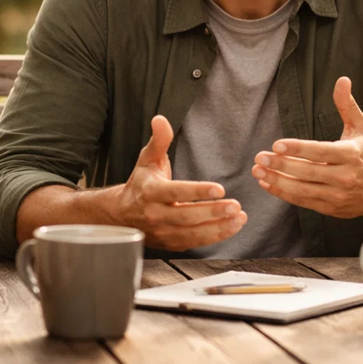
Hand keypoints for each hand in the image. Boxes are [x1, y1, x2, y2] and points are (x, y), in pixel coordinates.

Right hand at [111, 115, 246, 250]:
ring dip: (219, 228)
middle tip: (235, 206)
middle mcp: (155, 214)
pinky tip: (232, 227)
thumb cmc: (141, 184)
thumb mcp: (147, 159)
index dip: (197, 192)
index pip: (175, 192)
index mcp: (150, 192)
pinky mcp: (171, 244)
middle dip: (213, 212)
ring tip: (239, 218)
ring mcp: (163, 232)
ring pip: (193, 234)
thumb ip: (159, 140)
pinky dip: (215, 237)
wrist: (123, 215)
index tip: (219, 188)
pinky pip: (195, 242)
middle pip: (186, 216)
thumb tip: (160, 119)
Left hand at [251, 76, 362, 217]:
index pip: (321, 151)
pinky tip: (267, 183)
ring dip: (277, 180)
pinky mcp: (330, 208)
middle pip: (308, 172)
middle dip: (281, 164)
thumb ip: (347, 105)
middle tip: (260, 156)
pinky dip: (283, 193)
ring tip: (257, 170)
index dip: (298, 149)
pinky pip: (303, 201)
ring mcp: (337, 195)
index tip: (277, 144)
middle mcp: (345, 177)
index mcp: (351, 155)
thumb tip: (342, 80)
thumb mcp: (361, 128)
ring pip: (303, 189)